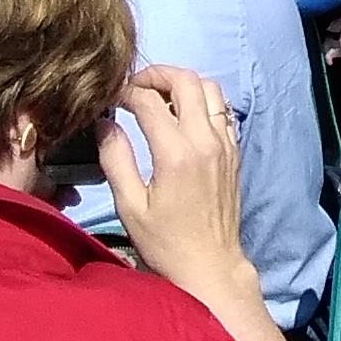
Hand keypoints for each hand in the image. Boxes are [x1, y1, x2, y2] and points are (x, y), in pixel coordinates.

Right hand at [98, 66, 292, 340]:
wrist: (210, 266)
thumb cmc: (165, 243)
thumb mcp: (130, 206)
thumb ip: (116, 159)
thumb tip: (105, 123)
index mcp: (176, 153)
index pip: (150, 101)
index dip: (127, 92)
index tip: (112, 99)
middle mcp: (206, 141)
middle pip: (187, 81)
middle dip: (158, 74)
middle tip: (135, 86)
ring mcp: (226, 144)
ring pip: (211, 89)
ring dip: (184, 83)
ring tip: (159, 96)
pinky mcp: (235, 152)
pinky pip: (224, 109)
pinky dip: (203, 100)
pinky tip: (184, 115)